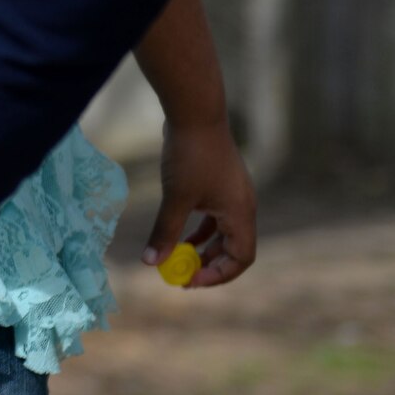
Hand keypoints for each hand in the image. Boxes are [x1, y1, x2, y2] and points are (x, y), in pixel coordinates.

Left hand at [144, 117, 256, 286]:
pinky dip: (200, 230)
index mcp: (241, 213)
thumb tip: (151, 262)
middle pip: (234, 248)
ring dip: (203, 248)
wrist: (195, 113)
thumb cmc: (190, 155)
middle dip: (209, 264)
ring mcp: (232, 194)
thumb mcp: (176, 198)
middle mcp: (243, 206)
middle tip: (181, 275)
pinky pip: (216, 216)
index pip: (241, 258)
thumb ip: (166, 232)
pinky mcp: (220, 184)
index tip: (190, 280)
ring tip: (178, 257)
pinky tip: (179, 233)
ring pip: (224, 233)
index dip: (218, 274)